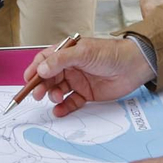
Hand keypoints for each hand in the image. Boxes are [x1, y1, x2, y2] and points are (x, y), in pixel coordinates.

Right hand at [21, 36, 155, 117]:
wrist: (134, 66)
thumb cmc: (111, 53)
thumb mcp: (83, 53)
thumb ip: (60, 60)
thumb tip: (41, 69)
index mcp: (68, 52)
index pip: (45, 60)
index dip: (35, 69)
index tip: (27, 80)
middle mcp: (71, 66)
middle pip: (49, 77)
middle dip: (41, 85)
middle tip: (37, 94)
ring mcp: (78, 80)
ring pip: (58, 90)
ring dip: (52, 95)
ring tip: (56, 98)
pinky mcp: (87, 94)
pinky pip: (70, 102)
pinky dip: (63, 107)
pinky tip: (59, 110)